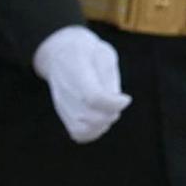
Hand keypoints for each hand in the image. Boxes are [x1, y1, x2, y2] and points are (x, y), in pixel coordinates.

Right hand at [31, 26, 129, 143]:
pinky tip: (102, 120)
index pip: (93, 97)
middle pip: (90, 116)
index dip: (114, 103)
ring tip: (109, 111)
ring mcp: (62, 103)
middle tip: (117, 102)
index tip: (126, 98)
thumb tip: (115, 101)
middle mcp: (65, 89)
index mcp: (75, 69)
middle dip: (111, 114)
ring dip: (103, 124)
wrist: (59, 52)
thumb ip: (109, 76)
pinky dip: (94, 132)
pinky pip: (79, 133)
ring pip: (84, 128)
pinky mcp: (63, 113)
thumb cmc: (87, 52)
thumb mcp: (103, 53)